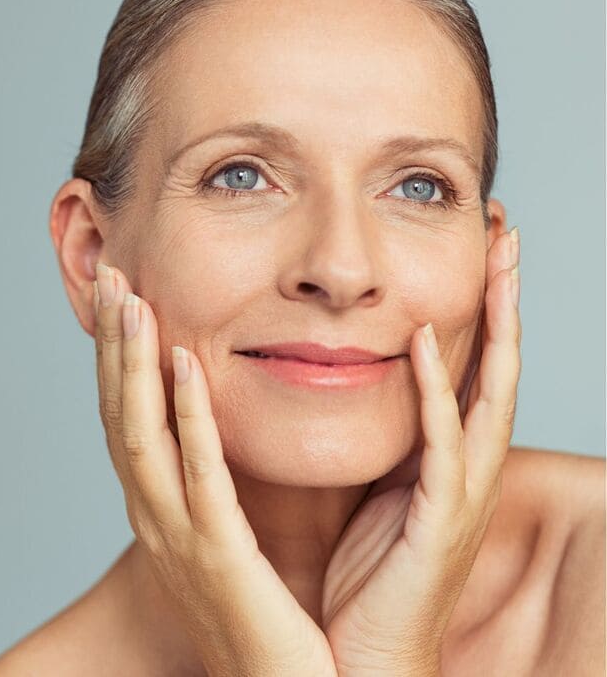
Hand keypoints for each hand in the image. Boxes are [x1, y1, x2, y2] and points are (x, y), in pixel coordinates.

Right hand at [93, 262, 337, 676]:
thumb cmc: (259, 616)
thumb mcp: (222, 539)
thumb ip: (212, 485)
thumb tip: (212, 433)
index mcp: (157, 510)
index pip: (125, 419)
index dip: (116, 359)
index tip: (120, 299)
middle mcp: (152, 516)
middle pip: (118, 415)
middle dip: (112, 345)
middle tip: (110, 276)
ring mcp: (177, 535)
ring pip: (142, 434)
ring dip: (133, 364)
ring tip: (132, 300)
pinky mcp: (217, 554)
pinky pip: (200, 473)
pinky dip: (188, 416)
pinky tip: (184, 364)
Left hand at [320, 228, 521, 676]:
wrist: (366, 656)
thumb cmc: (369, 578)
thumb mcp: (378, 492)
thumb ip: (383, 441)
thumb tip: (358, 389)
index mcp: (449, 460)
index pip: (472, 366)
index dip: (481, 307)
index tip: (476, 247)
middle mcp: (467, 468)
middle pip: (499, 365)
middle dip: (504, 296)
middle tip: (505, 229)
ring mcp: (461, 493)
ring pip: (490, 393)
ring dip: (494, 325)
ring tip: (495, 260)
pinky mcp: (438, 518)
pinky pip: (441, 445)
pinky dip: (435, 392)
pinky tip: (419, 344)